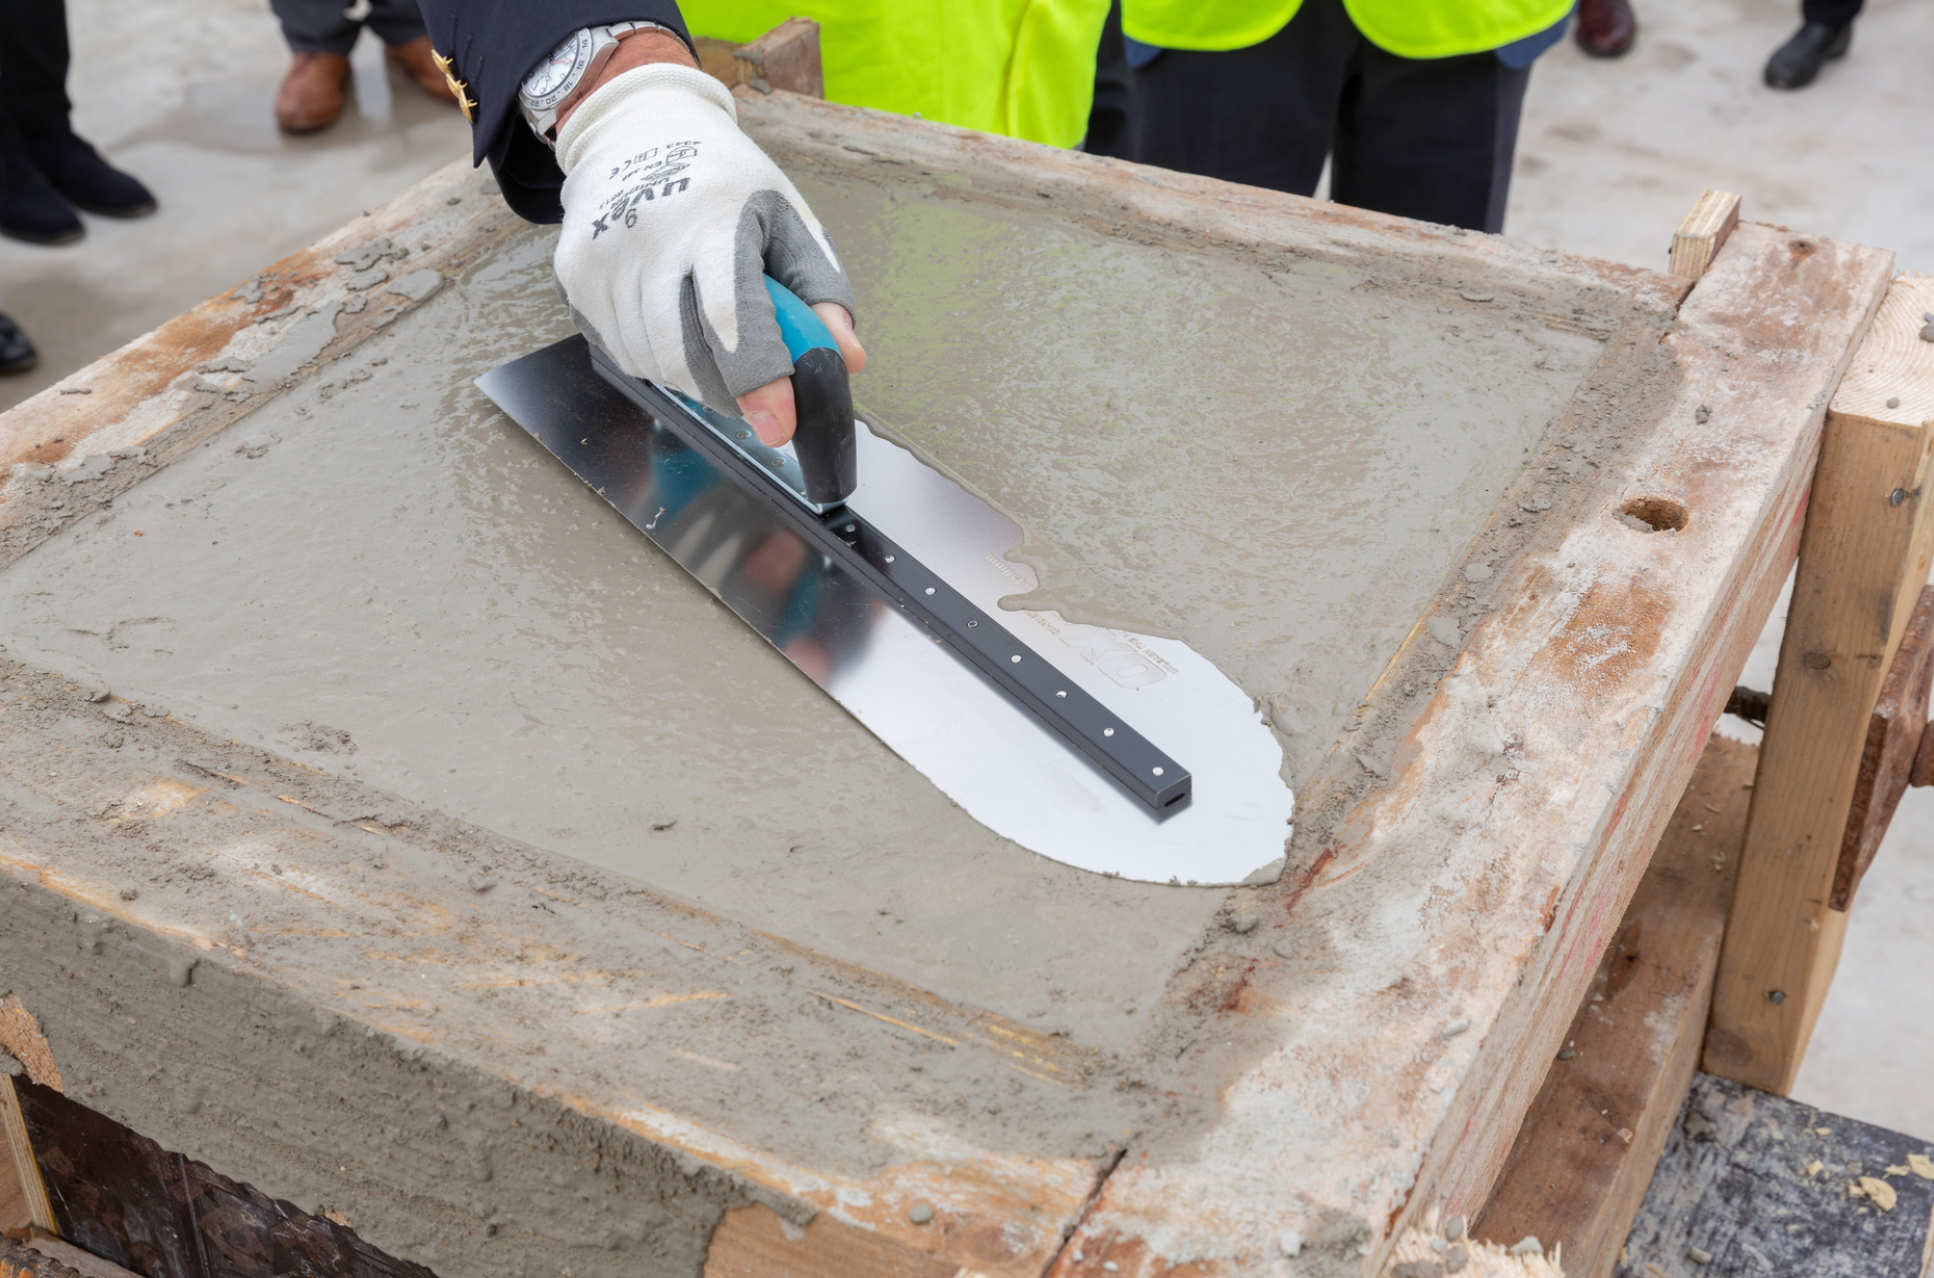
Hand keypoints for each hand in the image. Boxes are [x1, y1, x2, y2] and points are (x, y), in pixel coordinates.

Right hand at [553, 58, 864, 445]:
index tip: (779, 426)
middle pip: (686, 355)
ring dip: (696, 380)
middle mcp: (650, 237)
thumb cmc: (728, 184)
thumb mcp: (789, 219)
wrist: (640, 132)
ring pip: (653, 364)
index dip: (758, 380)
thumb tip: (847, 361)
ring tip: (717, 347)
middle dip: (732, 395)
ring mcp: (604, 258)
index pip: (732, 315)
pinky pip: (623, 353)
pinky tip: (675, 326)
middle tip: (760, 397)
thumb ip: (821, 292)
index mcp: (715, 219)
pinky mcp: (576, 276)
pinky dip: (658, 361)